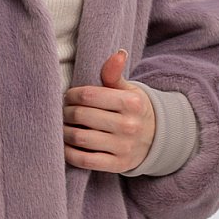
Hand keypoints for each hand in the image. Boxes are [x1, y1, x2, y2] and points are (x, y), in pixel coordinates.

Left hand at [62, 49, 155, 172]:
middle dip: (66, 112)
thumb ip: (115, 74)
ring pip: (80, 138)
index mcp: (131, 103)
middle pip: (81, 116)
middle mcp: (129, 126)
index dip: (71, 95)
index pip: (88, 95)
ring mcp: (123, 147)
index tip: (68, 97)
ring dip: (64, 132)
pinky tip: (66, 145)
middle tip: (62, 111)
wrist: (155, 139)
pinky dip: (69, 153)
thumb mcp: (128, 90)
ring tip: (62, 127)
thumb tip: (118, 53)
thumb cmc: (133, 110)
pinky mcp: (117, 165)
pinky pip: (85, 161)